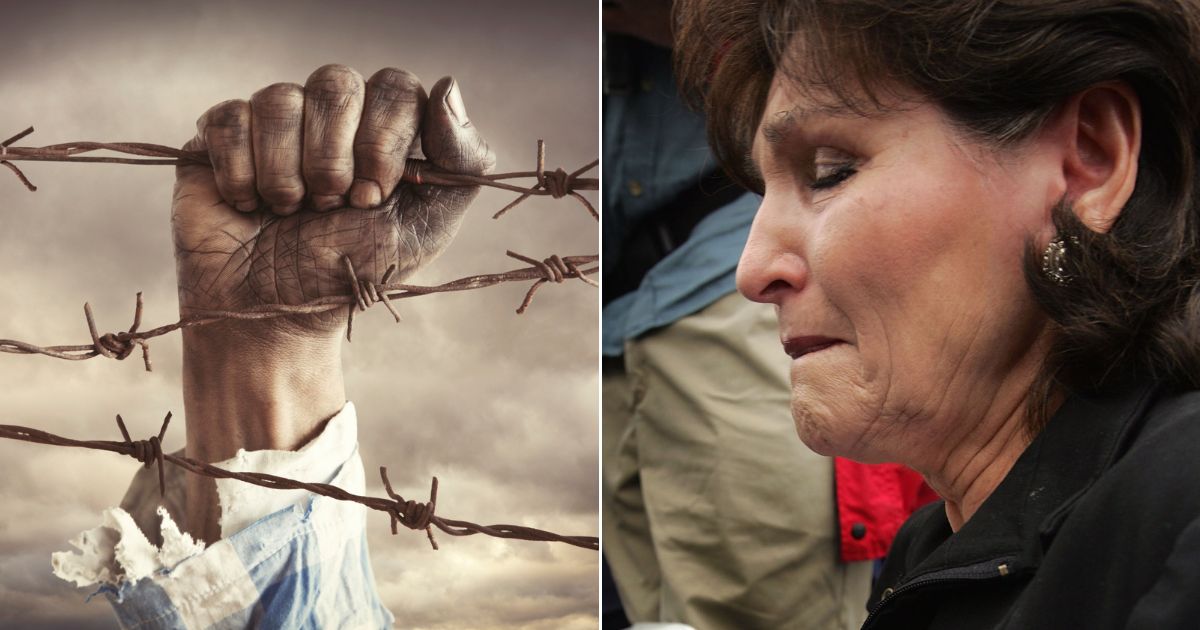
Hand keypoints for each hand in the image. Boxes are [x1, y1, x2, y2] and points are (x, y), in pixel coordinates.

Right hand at [172, 64, 494, 336]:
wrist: (278, 312)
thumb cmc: (355, 271)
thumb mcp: (426, 228)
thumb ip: (461, 161)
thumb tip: (449, 85)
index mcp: (387, 127)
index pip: (395, 88)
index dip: (382, 141)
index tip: (373, 197)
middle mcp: (334, 114)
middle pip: (337, 83)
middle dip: (333, 159)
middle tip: (331, 207)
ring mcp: (277, 120)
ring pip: (280, 99)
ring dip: (287, 174)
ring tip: (291, 213)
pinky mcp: (223, 134)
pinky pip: (229, 119)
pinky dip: (242, 174)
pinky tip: (249, 205)